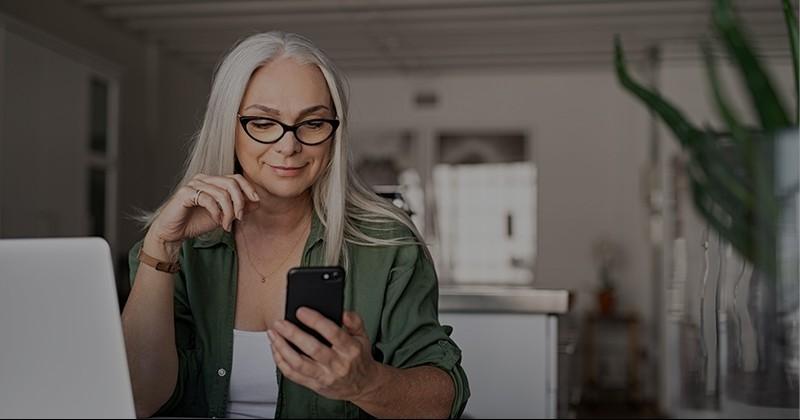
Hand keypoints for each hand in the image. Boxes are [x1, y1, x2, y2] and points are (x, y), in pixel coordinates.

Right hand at [147, 174, 260, 247]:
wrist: (173, 233)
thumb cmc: (196, 222)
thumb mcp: (223, 216)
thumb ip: (238, 208)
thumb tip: (257, 202)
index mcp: (212, 181)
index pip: (236, 178)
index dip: (248, 188)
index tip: (256, 201)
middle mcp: (203, 179)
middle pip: (231, 183)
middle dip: (239, 202)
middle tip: (239, 218)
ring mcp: (193, 184)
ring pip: (222, 193)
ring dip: (228, 212)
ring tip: (226, 224)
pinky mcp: (185, 193)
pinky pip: (208, 199)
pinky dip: (216, 212)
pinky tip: (216, 221)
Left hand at [268, 309, 383, 402]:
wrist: (362, 385)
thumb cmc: (359, 358)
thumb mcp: (363, 336)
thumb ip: (354, 321)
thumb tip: (343, 312)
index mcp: (350, 349)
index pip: (332, 333)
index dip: (315, 321)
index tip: (301, 312)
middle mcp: (338, 364)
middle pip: (312, 348)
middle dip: (293, 334)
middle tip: (279, 323)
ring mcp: (325, 376)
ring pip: (299, 363)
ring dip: (282, 348)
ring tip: (273, 334)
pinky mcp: (315, 385)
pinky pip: (293, 375)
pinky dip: (281, 362)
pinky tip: (276, 349)